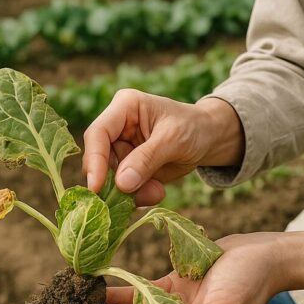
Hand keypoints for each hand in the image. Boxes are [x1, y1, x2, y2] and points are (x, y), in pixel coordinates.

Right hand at [82, 90, 243, 205]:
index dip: (94, 160)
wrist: (210, 139)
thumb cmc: (193, 127)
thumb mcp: (174, 139)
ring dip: (131, 192)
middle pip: (100, 160)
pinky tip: (158, 191)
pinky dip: (139, 196)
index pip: (98, 133)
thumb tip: (121, 183)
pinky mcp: (129, 169)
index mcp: (124, 108)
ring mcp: (121, 150)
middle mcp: (117, 128)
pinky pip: (124, 189)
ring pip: (111, 179)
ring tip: (157, 192)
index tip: (96, 186)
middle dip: (116, 182)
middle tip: (136, 196)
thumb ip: (147, 158)